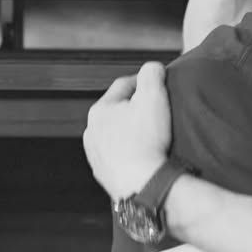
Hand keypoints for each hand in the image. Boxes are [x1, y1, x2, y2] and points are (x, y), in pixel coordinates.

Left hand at [83, 63, 172, 200]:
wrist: (142, 184)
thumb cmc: (147, 140)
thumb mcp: (154, 96)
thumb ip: (152, 73)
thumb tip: (152, 67)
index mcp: (99, 110)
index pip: (123, 86)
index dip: (144, 82)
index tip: (159, 86)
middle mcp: (91, 132)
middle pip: (118, 111)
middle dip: (136, 109)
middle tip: (158, 114)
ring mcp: (95, 155)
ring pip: (116, 134)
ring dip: (131, 132)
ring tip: (153, 137)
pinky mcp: (103, 174)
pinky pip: (118, 156)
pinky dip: (130, 153)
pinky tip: (145, 155)